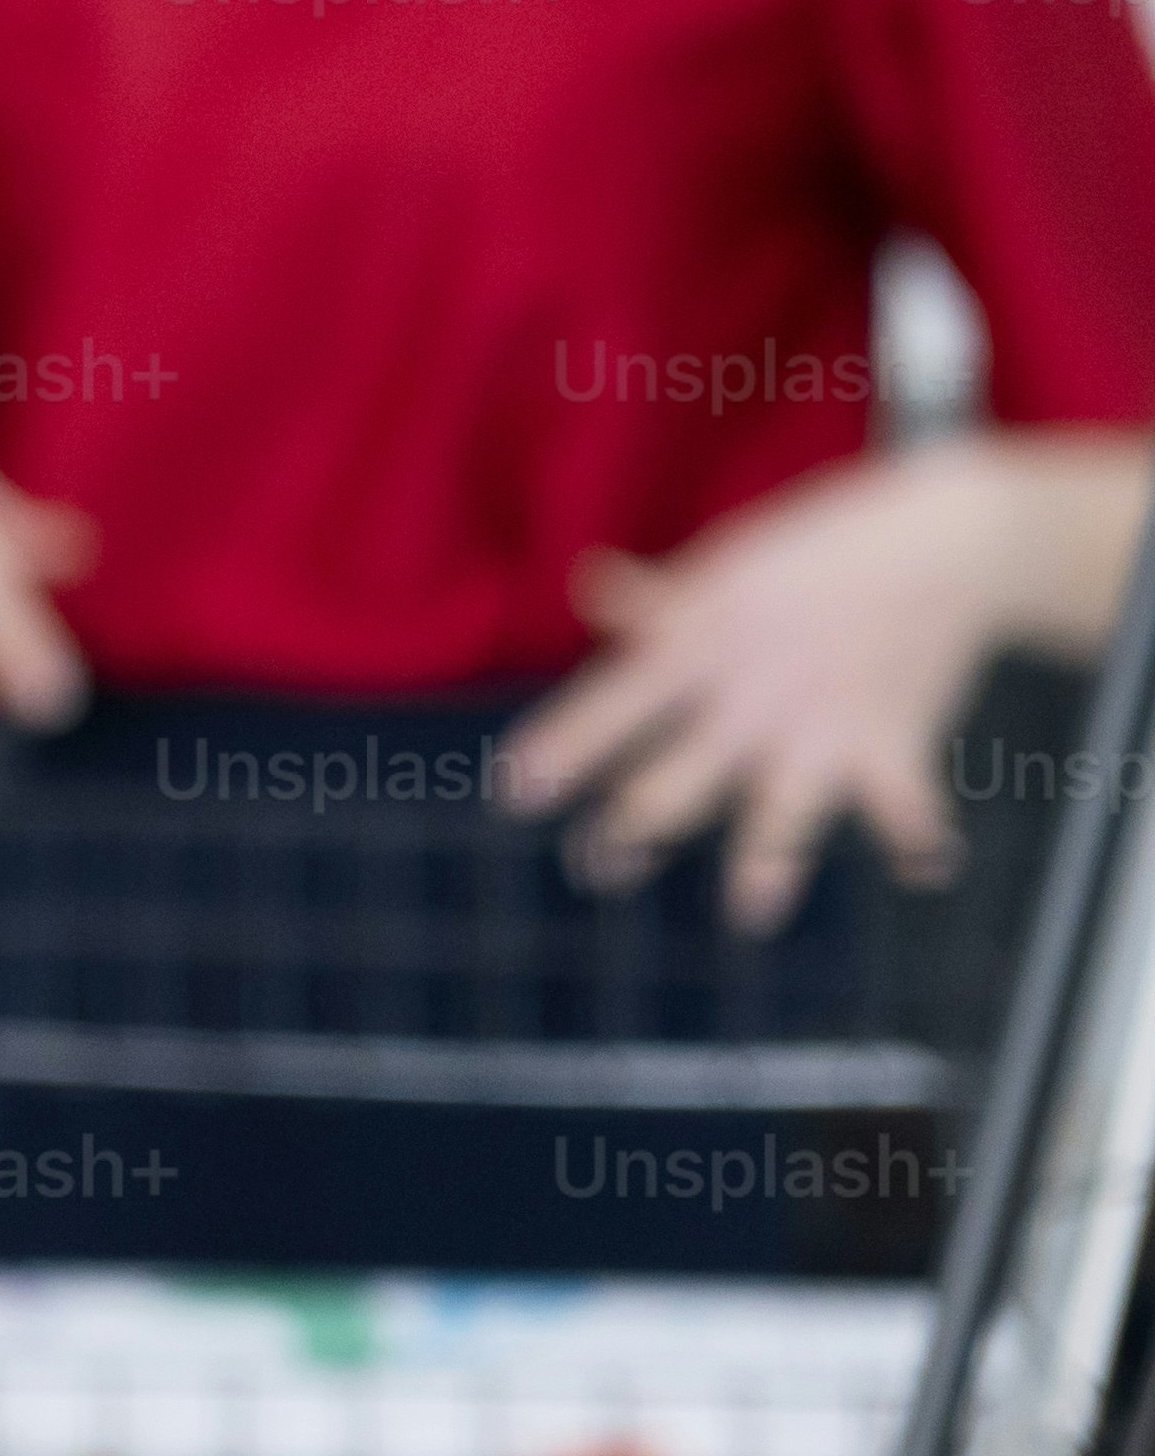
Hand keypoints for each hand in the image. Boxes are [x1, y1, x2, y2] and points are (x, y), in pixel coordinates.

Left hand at [497, 461, 1024, 930]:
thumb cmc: (823, 549)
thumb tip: (593, 585)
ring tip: (749, 914)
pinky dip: (919, 837)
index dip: (564, 748)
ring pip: (780, 812)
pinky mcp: (894, 738)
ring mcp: (822, 722)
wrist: (940, 541)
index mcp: (700, 642)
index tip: (515, 793)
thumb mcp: (731, 562)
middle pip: (676, 778)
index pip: (612, 703)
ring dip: (767, 865)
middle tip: (596, 870)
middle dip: (633, 831)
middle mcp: (751, 693)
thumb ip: (663, 599)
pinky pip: (906, 803)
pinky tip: (924, 869)